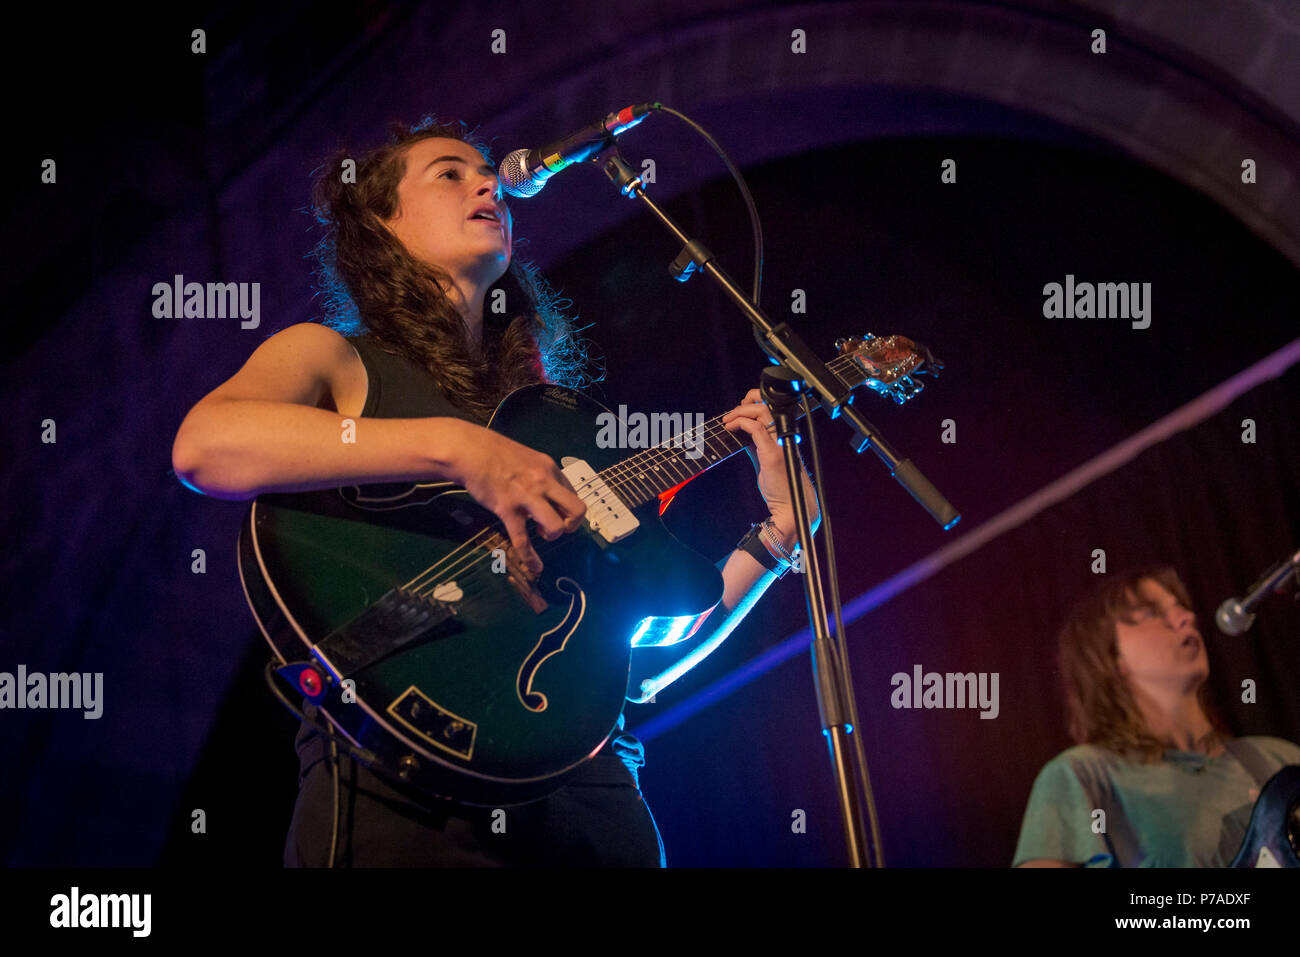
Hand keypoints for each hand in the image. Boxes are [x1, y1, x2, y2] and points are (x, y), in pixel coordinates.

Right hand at [443, 422, 585, 574]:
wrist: (470, 451)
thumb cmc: (496, 453)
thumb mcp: (528, 458)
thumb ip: (541, 475)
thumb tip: (549, 492)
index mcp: (550, 469)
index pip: (573, 493)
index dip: (568, 507)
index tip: (557, 511)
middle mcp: (544, 483)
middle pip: (577, 510)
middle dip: (572, 524)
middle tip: (558, 525)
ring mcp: (527, 497)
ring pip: (556, 526)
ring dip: (553, 535)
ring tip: (541, 532)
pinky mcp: (508, 510)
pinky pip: (522, 540)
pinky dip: (531, 558)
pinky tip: (536, 568)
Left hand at [720, 389, 819, 549]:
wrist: (792, 506)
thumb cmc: (781, 487)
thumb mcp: (765, 460)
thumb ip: (757, 446)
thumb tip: (741, 435)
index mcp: (784, 435)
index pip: (770, 409)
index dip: (753, 404)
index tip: (737, 412)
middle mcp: (785, 435)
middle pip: (768, 404)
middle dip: (747, 401)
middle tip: (731, 413)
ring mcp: (780, 443)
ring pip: (762, 411)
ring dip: (740, 411)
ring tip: (728, 420)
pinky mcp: (773, 453)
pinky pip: (756, 429)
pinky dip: (741, 423)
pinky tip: (731, 428)